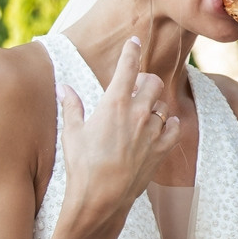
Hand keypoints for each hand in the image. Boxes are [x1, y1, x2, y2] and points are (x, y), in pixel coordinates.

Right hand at [58, 36, 183, 225]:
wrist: (100, 198)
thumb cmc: (82, 165)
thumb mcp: (72, 133)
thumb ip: (71, 106)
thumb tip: (63, 87)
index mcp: (114, 104)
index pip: (128, 66)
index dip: (132, 50)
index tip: (135, 40)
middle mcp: (137, 113)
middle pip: (152, 82)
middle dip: (144, 80)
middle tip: (135, 87)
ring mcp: (152, 131)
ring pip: (162, 104)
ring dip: (153, 104)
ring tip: (142, 113)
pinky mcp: (161, 149)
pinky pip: (174, 127)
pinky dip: (169, 124)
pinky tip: (161, 126)